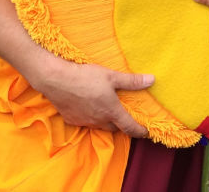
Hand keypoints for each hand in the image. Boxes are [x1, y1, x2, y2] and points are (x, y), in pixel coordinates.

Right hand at [28, 57, 152, 136]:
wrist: (56, 80)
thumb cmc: (86, 77)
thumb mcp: (112, 76)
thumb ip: (132, 81)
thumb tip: (152, 80)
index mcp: (111, 111)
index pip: (129, 127)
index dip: (140, 131)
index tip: (146, 132)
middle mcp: (99, 120)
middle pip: (115, 128)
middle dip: (122, 126)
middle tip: (126, 119)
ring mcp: (84, 122)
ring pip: (100, 126)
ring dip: (106, 121)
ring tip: (108, 112)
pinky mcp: (72, 120)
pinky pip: (86, 122)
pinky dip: (91, 118)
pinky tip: (89, 108)